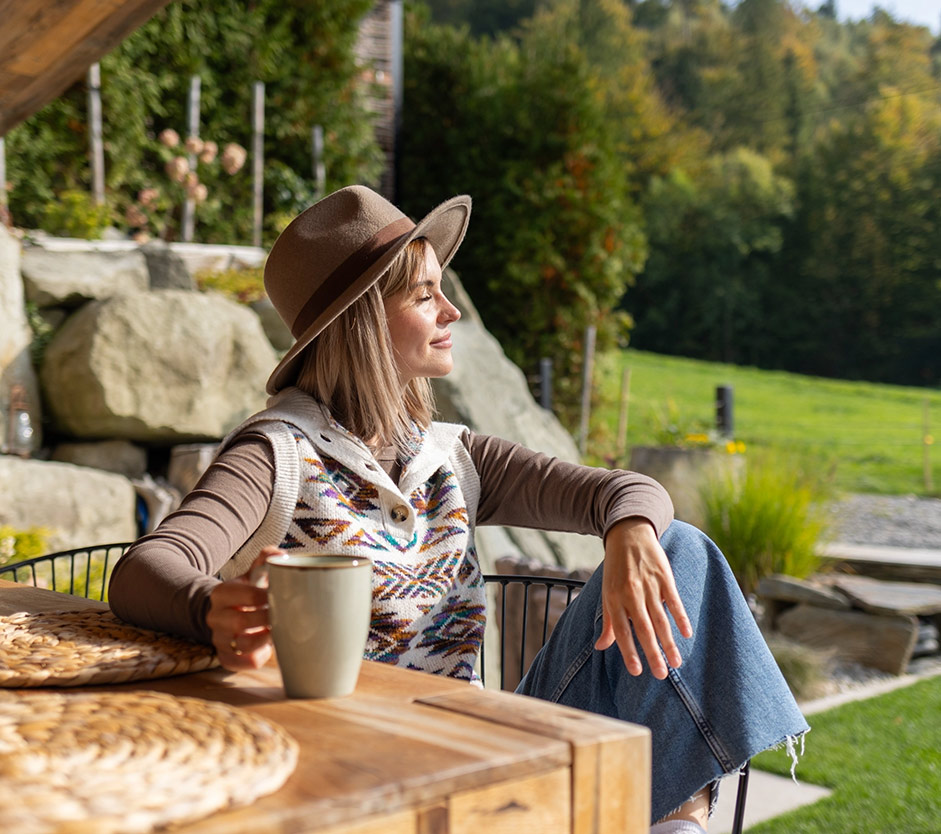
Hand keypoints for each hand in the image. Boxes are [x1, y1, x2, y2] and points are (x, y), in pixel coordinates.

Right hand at [207, 546, 279, 669]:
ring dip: (265, 639)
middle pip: (240, 621)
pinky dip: (257, 657)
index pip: (245, 594)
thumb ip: (266, 560)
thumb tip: (280, 555)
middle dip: (267, 619)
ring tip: (280, 631)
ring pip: (242, 644)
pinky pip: (241, 663)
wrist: (230, 612)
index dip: (266, 597)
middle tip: (287, 616)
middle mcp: (215, 617)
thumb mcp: (254, 573)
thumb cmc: (249, 591)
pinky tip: (268, 648)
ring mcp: (218, 639)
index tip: (284, 596)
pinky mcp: (225, 657)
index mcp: (222, 593)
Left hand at [594, 519, 691, 679]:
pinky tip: (687, 634)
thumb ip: (609, 623)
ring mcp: (648, 585)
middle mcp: (631, 594)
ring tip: (677, 662)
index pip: (622, 631)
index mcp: (614, 600)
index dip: (629, 652)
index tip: (637, 672)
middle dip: (653, 653)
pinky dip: (681, 617)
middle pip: (643, 629)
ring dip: (669, 642)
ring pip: (660, 619)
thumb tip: (601, 647)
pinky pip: (674, 601)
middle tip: (662, 674)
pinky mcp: (664, 577)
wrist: (628, 535)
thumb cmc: (616, 569)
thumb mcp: (607, 593)